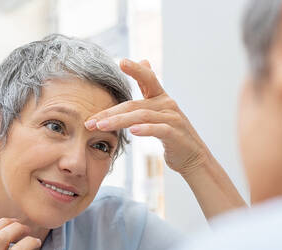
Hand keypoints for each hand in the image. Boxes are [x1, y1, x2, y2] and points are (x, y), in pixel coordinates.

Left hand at [85, 59, 208, 175]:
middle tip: (90, 121)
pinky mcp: (175, 134)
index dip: (136, 70)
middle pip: (133, 105)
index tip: (121, 62)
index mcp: (160, 97)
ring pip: (141, 116)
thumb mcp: (160, 108)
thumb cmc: (171, 133)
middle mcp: (167, 104)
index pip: (148, 79)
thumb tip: (144, 60)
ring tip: (101, 126)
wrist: (192, 156)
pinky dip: (145, 130)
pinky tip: (132, 131)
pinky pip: (158, 129)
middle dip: (109, 112)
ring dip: (118, 121)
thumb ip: (149, 87)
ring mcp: (172, 118)